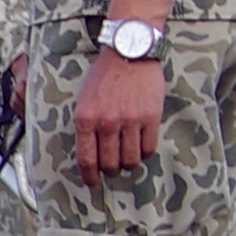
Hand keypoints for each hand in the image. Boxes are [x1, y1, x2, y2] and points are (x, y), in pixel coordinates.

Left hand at [72, 46, 168, 181]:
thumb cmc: (104, 77)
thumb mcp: (84, 100)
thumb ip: (86, 126)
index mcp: (86, 119)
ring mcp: (130, 120)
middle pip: (109, 163)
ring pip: (130, 159)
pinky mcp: (151, 116)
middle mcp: (107, 122)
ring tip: (127, 159)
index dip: (89, 176)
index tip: (93, 183)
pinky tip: (141, 148)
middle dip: (110, 171)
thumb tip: (89, 154)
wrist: (129, 51)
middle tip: (112, 169)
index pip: (86, 159)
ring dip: (128, 164)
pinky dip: (144, 153)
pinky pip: (148, 147)